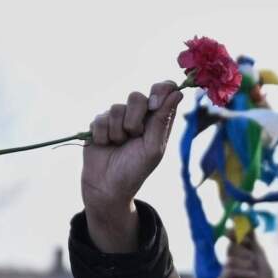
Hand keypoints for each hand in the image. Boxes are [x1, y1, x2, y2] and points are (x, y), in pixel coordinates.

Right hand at [81, 82, 184, 252]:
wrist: (108, 187)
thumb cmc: (135, 170)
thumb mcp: (153, 148)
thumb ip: (162, 120)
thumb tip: (178, 93)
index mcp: (157, 120)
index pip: (164, 91)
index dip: (161, 90)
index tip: (155, 104)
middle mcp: (138, 116)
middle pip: (137, 96)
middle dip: (135, 118)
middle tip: (135, 135)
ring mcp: (118, 118)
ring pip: (116, 107)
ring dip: (118, 131)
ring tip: (119, 145)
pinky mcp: (99, 123)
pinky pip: (100, 118)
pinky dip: (103, 135)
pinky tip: (105, 146)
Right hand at [224, 235, 277, 277]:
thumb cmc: (265, 276)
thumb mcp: (262, 256)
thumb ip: (253, 240)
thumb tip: (249, 223)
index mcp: (243, 247)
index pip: (233, 234)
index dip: (233, 231)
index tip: (234, 232)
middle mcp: (234, 255)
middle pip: (231, 245)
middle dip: (244, 251)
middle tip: (254, 259)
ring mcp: (229, 266)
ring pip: (230, 258)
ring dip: (245, 263)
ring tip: (255, 270)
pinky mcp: (226, 277)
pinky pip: (228, 270)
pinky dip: (242, 272)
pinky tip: (251, 276)